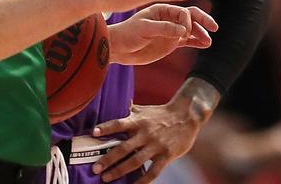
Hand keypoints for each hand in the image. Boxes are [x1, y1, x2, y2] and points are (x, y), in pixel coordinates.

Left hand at [90, 93, 211, 181]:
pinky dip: (142, 181)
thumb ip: (130, 110)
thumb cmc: (161, 114)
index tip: (93, 132)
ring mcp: (156, 146)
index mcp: (139, 121)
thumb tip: (115, 103)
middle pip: (124, 147)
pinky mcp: (166, 155)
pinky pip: (153, 172)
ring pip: (135, 161)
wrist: (187, 115)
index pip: (120, 123)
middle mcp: (146, 133)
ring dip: (119, 171)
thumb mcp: (145, 110)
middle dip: (108, 159)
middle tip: (95, 168)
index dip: (107, 128)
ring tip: (106, 178)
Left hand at [108, 5, 216, 65]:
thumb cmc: (128, 34)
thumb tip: (184, 31)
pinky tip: (205, 44)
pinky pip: (188, 41)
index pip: (182, 12)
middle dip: (203, 21)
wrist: (119, 48)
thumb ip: (164, 29)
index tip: (183, 33)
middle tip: (214, 27)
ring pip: (192, 29)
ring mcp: (171, 31)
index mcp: (162, 10)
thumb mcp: (144, 29)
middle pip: (191, 17)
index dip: (187, 21)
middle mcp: (169, 19)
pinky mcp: (170, 43)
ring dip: (201, 33)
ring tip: (208, 41)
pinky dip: (197, 41)